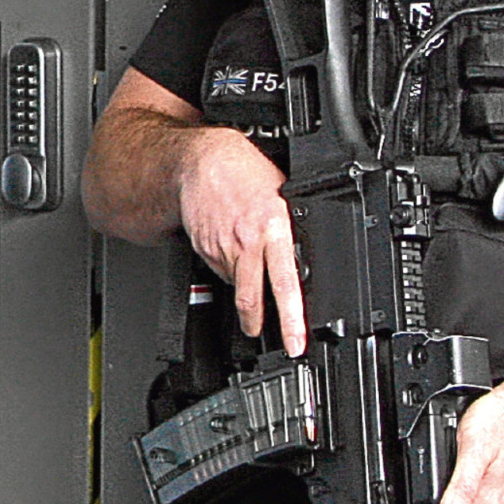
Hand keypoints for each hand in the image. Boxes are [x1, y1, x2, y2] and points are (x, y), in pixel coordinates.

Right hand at [175, 126, 306, 354]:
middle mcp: (247, 243)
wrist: (200, 161)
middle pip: (251, 298)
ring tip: (251, 281)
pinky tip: (234, 252)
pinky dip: (230, 269)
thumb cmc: (245, 173)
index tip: (295, 342)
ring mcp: (222, 248)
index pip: (285, 283)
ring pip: (237, 284)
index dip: (290, 319)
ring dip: (245, 290)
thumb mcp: (283, 195)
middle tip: (262, 335)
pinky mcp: (204, 248)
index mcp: (273, 229)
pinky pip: (221, 269)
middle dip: (256, 323)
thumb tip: (303, 254)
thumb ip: (290, 227)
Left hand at [436, 367, 503, 503]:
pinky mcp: (502, 483)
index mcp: (490, 499)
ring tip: (444, 476)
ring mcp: (501, 493)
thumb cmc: (500, 421)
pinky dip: (462, 487)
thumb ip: (461, 490)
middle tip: (429, 486)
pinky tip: (459, 473)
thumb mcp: (472, 452)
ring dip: (452, 498)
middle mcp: (498, 502)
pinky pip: (476, 495)